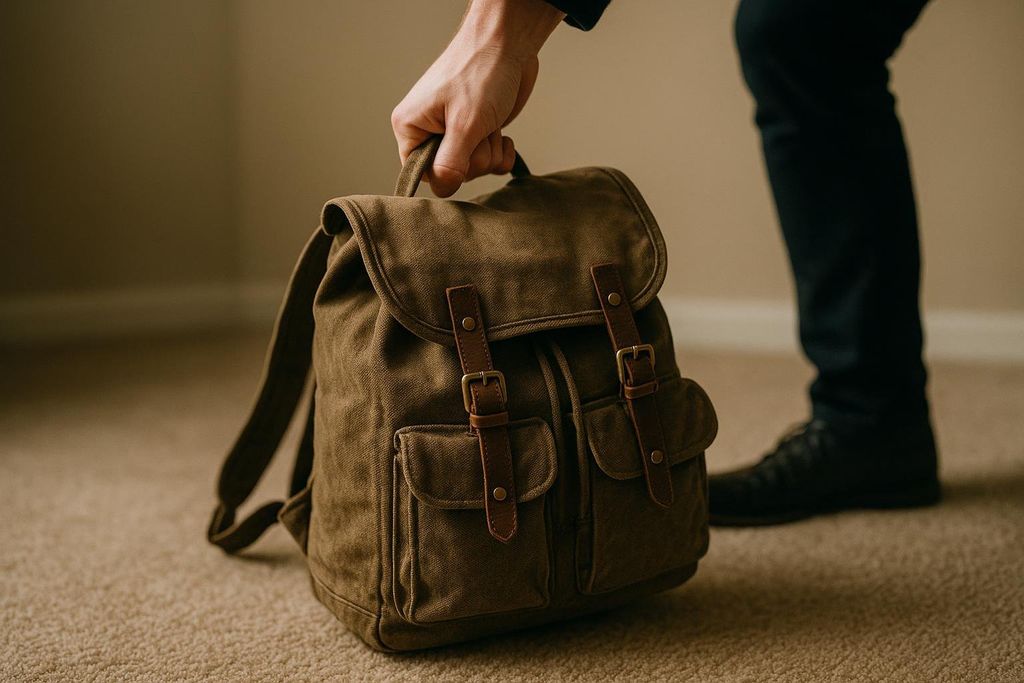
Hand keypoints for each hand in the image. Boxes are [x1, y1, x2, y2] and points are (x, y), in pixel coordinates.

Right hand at [391, 0, 563, 196]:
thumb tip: (442, 189)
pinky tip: (502, 134)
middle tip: (479, 128)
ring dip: (489, 149)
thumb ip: (451, 163)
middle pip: (450, 173)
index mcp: (410, 126)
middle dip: (475, 157)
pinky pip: (489, 161)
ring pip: (473, 168)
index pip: (420, 173)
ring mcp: (454, 131)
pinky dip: (500, 150)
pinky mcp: (477, 131)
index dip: (445, 173)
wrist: (509, 44)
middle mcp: (428, 130)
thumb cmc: (481, 71)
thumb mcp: (465, 123)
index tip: (462, 156)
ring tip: (489, 121)